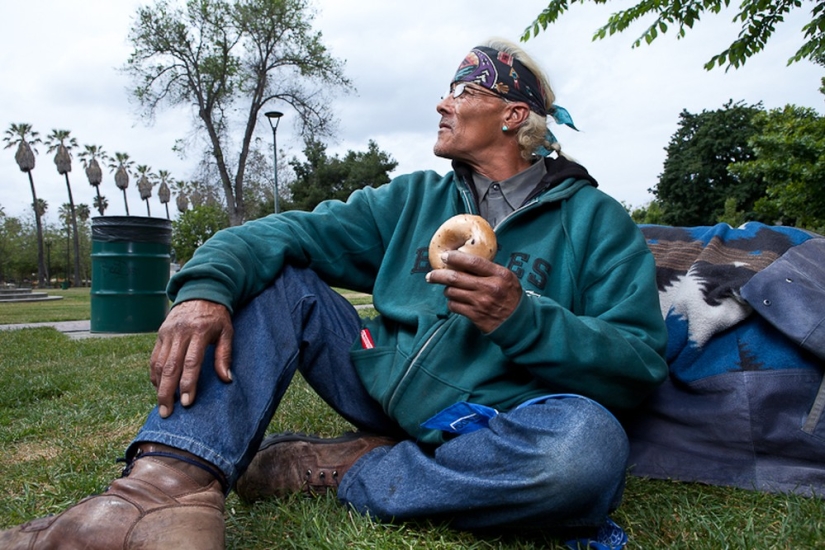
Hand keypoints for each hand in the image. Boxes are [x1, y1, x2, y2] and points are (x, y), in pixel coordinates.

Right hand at [150, 299, 233, 417]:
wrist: (200, 292)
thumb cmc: (217, 316)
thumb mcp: (227, 331)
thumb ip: (224, 355)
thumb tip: (227, 379)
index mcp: (198, 331)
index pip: (191, 362)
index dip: (188, 383)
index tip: (186, 402)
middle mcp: (180, 332)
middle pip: (171, 366)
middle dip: (167, 391)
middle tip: (167, 412)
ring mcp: (167, 332)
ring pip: (159, 363)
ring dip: (158, 386)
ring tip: (161, 405)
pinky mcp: (160, 333)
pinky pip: (154, 357)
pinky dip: (154, 373)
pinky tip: (157, 386)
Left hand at [426, 251, 521, 332]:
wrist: (519, 322)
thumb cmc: (511, 297)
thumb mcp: (507, 278)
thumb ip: (489, 269)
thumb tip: (464, 260)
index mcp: (499, 275)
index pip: (473, 262)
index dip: (455, 258)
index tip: (444, 256)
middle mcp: (490, 288)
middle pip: (456, 278)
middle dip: (439, 275)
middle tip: (431, 275)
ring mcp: (481, 303)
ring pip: (452, 292)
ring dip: (447, 290)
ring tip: (449, 289)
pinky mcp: (475, 316)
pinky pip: (454, 306)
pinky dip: (451, 302)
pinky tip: (455, 301)